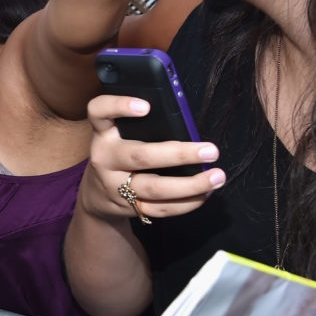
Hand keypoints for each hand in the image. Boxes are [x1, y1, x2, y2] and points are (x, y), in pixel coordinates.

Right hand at [78, 94, 224, 223]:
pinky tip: (206, 193)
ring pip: (155, 188)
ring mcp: (117, 187)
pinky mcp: (130, 208)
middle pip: (140, 156)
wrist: (97, 194)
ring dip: (191, 185)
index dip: (118, 106)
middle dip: (178, 154)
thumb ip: (140, 126)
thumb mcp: (118, 135)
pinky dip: (188, 203)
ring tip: (217, 176)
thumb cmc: (118, 153)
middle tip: (211, 150)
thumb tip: (186, 121)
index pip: (99, 112)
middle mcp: (106, 160)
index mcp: (103, 134)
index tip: (146, 106)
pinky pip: (162, 209)